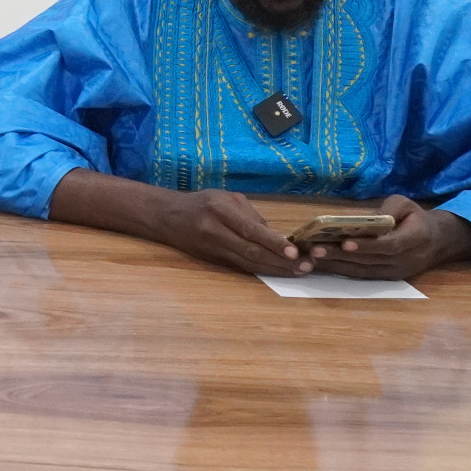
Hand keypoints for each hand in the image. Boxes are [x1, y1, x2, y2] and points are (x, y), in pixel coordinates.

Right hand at [48, 170, 311, 275]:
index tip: (294, 252)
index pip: (250, 230)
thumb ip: (250, 214)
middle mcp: (215, 230)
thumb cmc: (200, 202)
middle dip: (280, 261)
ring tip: (297, 272)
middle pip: (251, 251)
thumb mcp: (226, 197)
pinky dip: (261, 270)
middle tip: (305, 267)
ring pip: (248, 263)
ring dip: (274, 269)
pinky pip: (241, 267)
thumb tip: (276, 235)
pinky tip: (278, 272)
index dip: (272, 243)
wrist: (166, 216)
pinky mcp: (213, 259)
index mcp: (219, 210)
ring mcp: (213, 247)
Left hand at [301, 195, 470, 280]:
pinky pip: (363, 276)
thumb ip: (387, 210)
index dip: (367, 245)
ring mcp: (397, 273)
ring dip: (337, 265)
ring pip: (364, 271)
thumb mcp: (406, 204)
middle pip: (370, 261)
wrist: (437, 241)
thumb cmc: (416, 218)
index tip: (345, 242)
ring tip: (313, 257)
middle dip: (341, 256)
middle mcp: (406, 260)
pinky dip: (343, 270)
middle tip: (315, 250)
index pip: (389, 245)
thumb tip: (361, 219)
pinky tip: (324, 264)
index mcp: (415, 239)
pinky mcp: (388, 278)